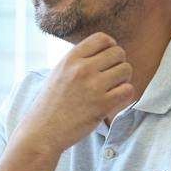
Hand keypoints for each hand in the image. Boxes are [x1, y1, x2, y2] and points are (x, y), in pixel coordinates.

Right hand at [14, 32, 135, 154]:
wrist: (42, 132)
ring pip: (126, 70)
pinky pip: (128, 90)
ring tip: (111, 90)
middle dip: (119, 64)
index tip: (107, 60)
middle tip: (111, 78)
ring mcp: (93, 87)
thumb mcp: (59, 73)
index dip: (110, 47)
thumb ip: (79, 61)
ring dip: (123, 80)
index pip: (102, 38)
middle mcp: (82, 69)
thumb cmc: (51, 104)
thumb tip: (105, 51)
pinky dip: (124, 96)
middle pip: (118, 53)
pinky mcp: (102, 105)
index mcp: (70, 58)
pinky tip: (113, 101)